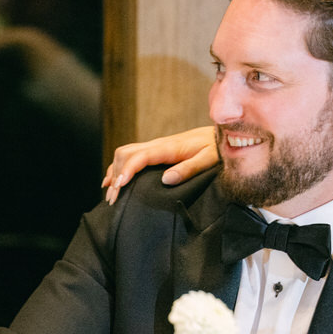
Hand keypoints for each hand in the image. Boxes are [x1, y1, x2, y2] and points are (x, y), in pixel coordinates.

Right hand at [102, 126, 218, 204]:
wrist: (222, 135)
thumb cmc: (217, 148)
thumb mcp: (208, 159)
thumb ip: (188, 169)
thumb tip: (166, 180)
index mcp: (169, 148)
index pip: (139, 156)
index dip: (126, 171)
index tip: (119, 187)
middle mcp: (158, 145)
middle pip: (125, 154)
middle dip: (115, 175)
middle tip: (113, 198)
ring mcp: (156, 146)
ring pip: (125, 154)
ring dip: (115, 171)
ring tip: (110, 194)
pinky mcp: (158, 150)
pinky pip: (132, 156)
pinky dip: (120, 168)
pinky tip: (114, 181)